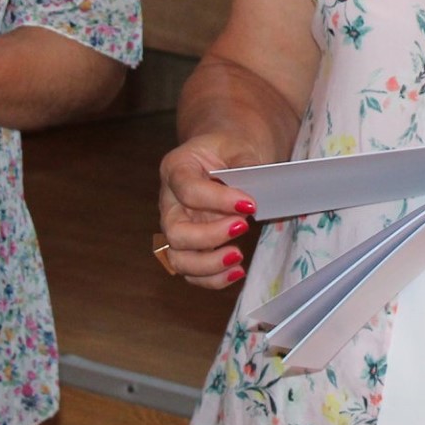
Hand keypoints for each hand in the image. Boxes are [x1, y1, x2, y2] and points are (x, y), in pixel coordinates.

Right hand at [157, 133, 262, 288]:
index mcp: (176, 167)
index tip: (250, 204)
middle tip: (243, 226)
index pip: (188, 189)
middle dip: (209, 236)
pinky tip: (237, 271)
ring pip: (177, 258)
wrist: (225, 154)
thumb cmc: (230, 148)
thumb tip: (254, 194)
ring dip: (208, 264)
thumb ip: (245, 166)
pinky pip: (192, 271)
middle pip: (175, 230)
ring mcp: (176, 226)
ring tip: (238, 256)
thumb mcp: (239, 146)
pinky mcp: (188, 246)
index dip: (218, 200)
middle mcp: (169, 201)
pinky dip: (212, 278)